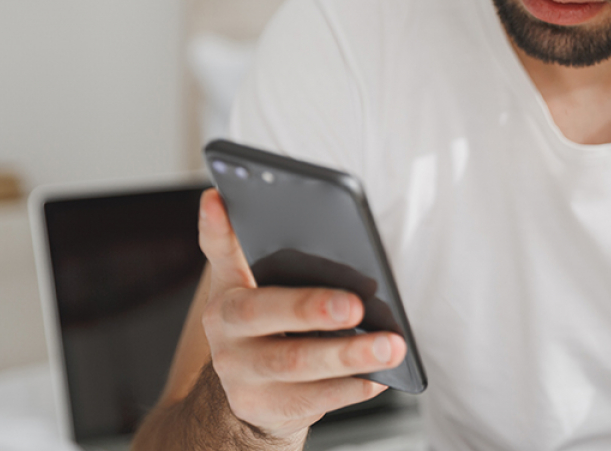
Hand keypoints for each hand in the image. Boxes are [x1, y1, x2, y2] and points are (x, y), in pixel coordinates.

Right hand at [196, 189, 406, 442]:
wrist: (251, 397)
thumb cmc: (268, 329)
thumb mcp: (254, 290)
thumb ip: (254, 252)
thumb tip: (244, 206)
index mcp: (226, 294)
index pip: (223, 255)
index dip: (218, 230)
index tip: (219, 201)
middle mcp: (225, 334)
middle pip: (265, 314)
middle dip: (311, 308)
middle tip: (355, 305)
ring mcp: (241, 375)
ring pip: (297, 363)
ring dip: (348, 355)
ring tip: (391, 346)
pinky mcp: (264, 409)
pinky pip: (313, 400)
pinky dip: (350, 388)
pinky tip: (378, 377)